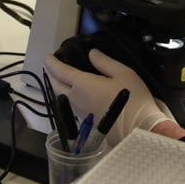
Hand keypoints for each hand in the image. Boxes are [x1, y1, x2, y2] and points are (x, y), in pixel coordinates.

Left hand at [44, 49, 169, 145]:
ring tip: (60, 79)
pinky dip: (67, 96)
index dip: (52, 63)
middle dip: (50, 75)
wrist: (138, 129)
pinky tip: (74, 94)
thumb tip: (91, 54)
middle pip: (56, 87)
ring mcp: (80, 113)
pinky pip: (71, 106)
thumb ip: (104, 62)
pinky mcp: (87, 123)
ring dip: (58, 87)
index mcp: (83, 84)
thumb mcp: (122, 73)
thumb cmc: (132, 98)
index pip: (61, 72)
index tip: (46, 56)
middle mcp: (76, 99)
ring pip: (62, 98)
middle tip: (48, 67)